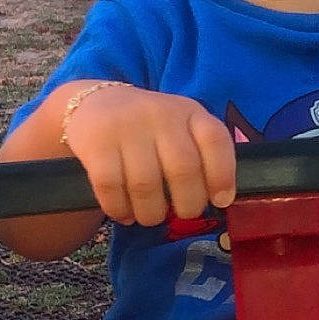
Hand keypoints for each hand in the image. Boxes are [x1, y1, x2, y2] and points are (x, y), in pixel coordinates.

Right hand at [61, 85, 236, 225]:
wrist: (95, 102)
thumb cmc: (149, 128)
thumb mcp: (181, 127)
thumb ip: (200, 156)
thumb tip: (219, 202)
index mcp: (189, 111)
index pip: (215, 140)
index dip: (222, 175)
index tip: (220, 201)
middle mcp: (160, 114)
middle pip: (182, 169)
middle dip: (188, 204)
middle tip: (183, 214)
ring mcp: (126, 126)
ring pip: (145, 184)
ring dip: (151, 213)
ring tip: (151, 217)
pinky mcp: (96, 142)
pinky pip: (110, 187)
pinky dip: (119, 209)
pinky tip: (124, 214)